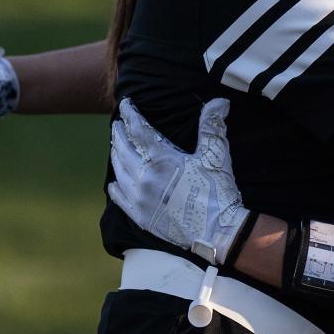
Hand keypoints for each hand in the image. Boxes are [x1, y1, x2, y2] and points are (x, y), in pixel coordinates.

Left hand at [108, 96, 249, 265]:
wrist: (217, 231)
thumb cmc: (217, 190)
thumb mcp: (216, 154)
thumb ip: (211, 125)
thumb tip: (219, 101)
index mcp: (161, 159)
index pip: (138, 129)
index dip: (130, 113)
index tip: (125, 103)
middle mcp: (144, 177)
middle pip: (123, 148)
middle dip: (119, 133)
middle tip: (118, 124)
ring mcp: (139, 198)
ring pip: (118, 171)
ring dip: (116, 155)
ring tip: (116, 146)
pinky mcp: (140, 216)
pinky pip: (119, 198)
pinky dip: (115, 186)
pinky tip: (114, 182)